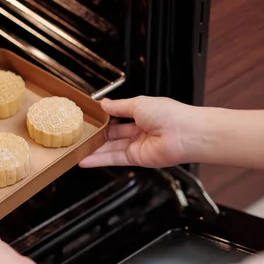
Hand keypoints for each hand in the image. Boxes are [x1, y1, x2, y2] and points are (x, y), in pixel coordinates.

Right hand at [79, 96, 199, 167]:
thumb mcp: (138, 104)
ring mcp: (138, 146)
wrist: (185, 133)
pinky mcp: (137, 158)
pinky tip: (87, 160)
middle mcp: (140, 131)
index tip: (90, 119)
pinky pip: (114, 159)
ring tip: (78, 150)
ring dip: (95, 150)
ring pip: (111, 148)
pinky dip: (99, 160)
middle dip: (97, 136)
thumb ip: (118, 106)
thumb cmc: (169, 114)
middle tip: (80, 136)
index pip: (118, 116)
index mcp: (143, 114)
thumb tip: (104, 104)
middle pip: (113, 135)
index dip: (104, 118)